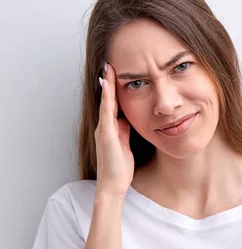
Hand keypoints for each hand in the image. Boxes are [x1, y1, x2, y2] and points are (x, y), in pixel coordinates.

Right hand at [96, 62, 134, 197]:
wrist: (113, 185)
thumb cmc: (120, 169)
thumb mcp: (126, 145)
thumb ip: (126, 132)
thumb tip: (129, 120)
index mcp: (112, 129)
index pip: (113, 104)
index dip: (115, 89)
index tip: (117, 73)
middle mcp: (105, 127)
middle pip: (107, 99)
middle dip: (108, 82)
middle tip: (110, 63)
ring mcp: (104, 129)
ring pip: (106, 102)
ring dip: (107, 85)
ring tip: (108, 67)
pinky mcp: (106, 134)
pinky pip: (107, 111)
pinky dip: (107, 97)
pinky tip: (107, 85)